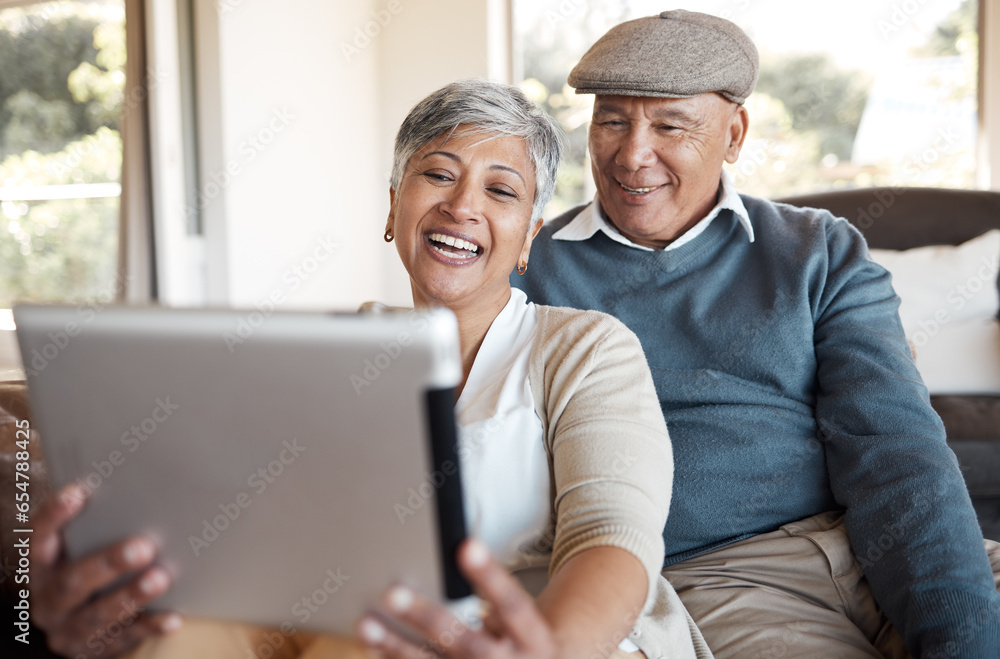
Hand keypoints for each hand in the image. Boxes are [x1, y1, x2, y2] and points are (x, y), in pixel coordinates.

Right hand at [32, 483, 181, 657]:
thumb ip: (95, 525)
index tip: (78, 492)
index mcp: (42, 568)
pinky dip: (150, 626)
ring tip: (160, 577)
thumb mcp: (79, 550)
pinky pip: (125, 639)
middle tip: (143, 546)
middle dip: (106, 563)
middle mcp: (49, 601)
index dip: (55, 516)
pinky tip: (173, 617)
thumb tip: (135, 482)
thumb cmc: (89, 573)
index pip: (38, 539)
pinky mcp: (97, 649)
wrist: (82, 631)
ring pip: (97, 616)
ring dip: (130, 596)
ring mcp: (70, 629)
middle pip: (71, 583)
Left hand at [357, 538, 556, 657]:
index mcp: (533, 639)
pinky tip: (372, 644)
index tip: (467, 546)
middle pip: (466, 642)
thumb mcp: (527, 626)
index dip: (490, 576)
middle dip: (427, 619)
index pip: (513, 605)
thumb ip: (498, 603)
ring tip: (366, 623)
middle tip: (392, 592)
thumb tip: (460, 565)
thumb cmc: (522, 644)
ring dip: (396, 646)